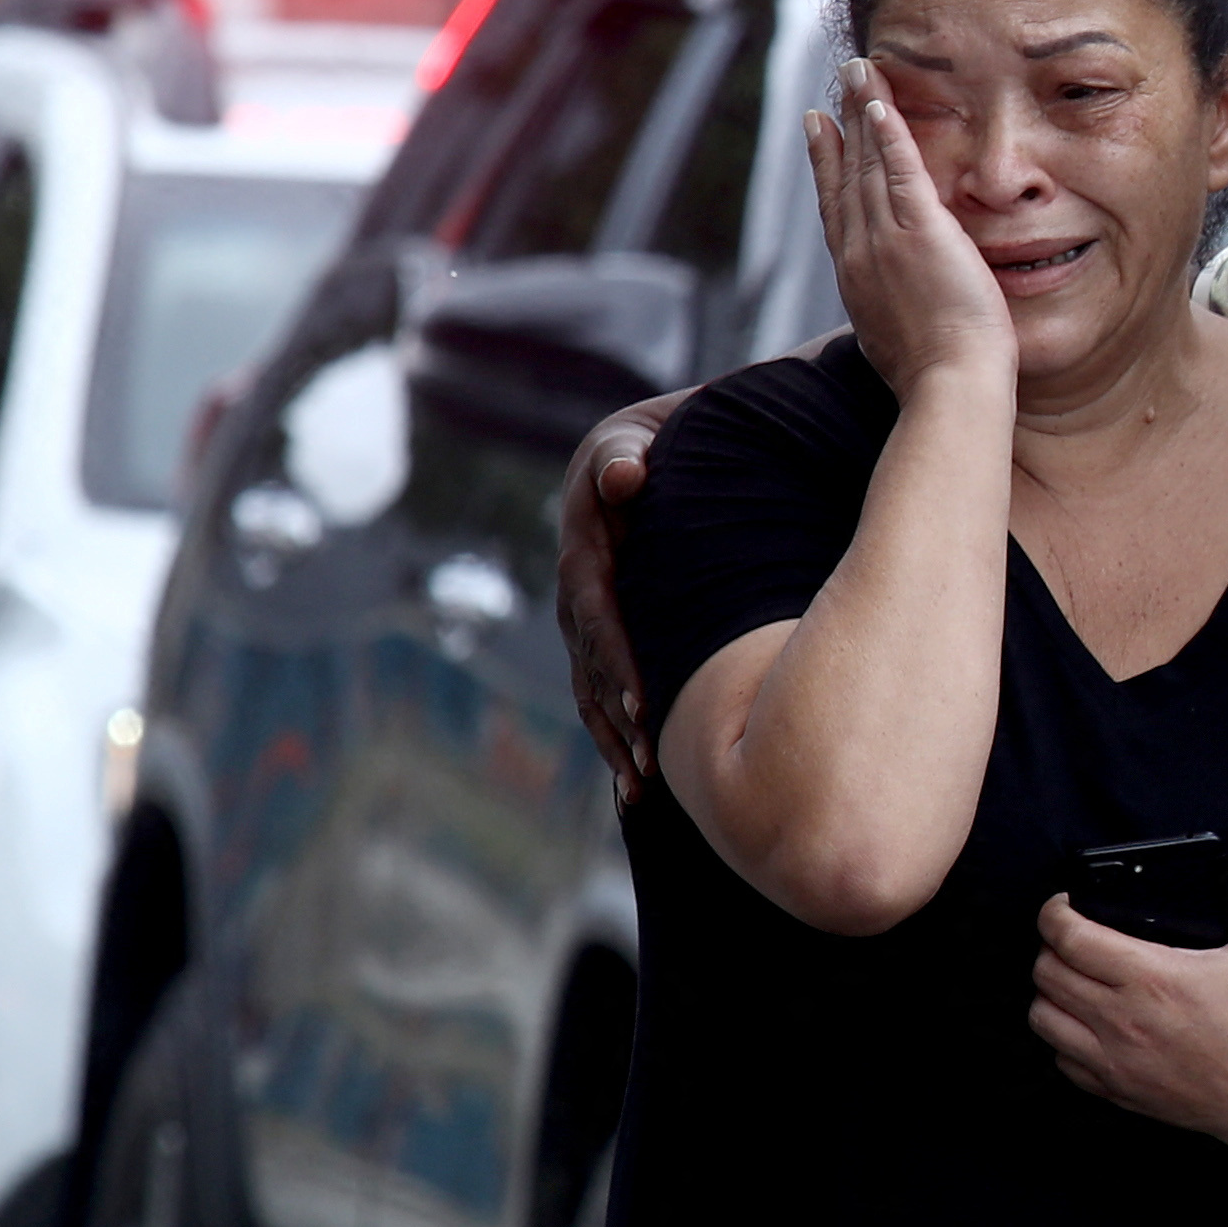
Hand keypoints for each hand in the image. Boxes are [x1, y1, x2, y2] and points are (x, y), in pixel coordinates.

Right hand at [558, 387, 695, 802]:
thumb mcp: (633, 438)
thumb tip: (624, 474)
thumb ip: (625, 453)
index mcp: (584, 555)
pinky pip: (602, 694)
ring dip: (615, 740)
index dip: (620, 662)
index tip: (647, 703)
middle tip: (650, 763)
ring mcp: (586, 623)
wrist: (639, 454)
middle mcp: (577, 597)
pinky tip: (636, 784)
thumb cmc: (648, 445)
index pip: (599, 617)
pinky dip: (617, 736)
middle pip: (593, 668)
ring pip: (593, 692)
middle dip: (620, 717)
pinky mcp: (603, 639)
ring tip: (642, 788)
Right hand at [809, 60, 1013, 398]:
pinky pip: (899, 168)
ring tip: (857, 73)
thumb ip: (891, 315)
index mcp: (856, 279)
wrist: (947, 385)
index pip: (836, 210)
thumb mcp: (896, 343)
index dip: (826, 166)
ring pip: (867, 163)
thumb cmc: (933, 378)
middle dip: (838, 128)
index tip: (821, 132)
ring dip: (862, 113)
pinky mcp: (920, 230)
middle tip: (832, 90)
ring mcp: (886, 238)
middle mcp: (860, 251)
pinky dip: (889, 132)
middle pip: (843, 177)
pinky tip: (882, 101)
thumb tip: (893, 317)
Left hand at [1033, 877, 1227, 1162]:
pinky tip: (1088, 1024)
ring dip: (1050, 992)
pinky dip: (1064, 1036)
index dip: (1054, 912)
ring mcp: (1114, 1059)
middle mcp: (1123, 1020)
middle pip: (1046, 973)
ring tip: (1073, 981)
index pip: (1070, 938)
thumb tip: (1223, 868)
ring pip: (1041, 1017)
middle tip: (1071, 939)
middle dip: (1050, 946)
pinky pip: (1060, 1059)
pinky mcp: (1115, 1090)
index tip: (1062, 905)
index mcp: (1154, 978)